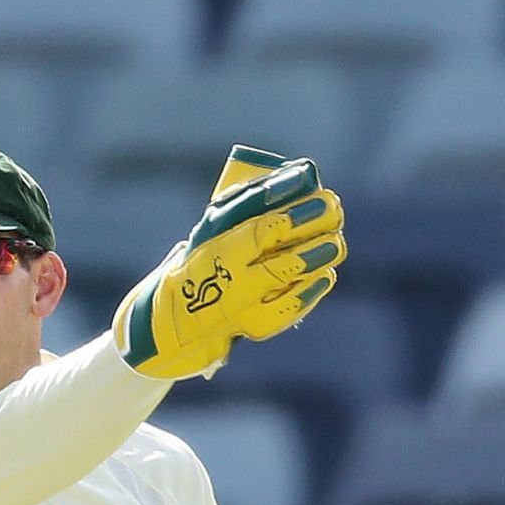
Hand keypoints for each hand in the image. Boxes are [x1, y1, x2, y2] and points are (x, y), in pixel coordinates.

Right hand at [111, 149, 344, 380]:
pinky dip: (309, 291)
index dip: (291, 208)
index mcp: (214, 243)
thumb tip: (300, 177)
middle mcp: (225, 273)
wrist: (170, 324)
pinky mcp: (250, 326)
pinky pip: (286, 310)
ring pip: (283, 276)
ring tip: (335, 243)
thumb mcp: (213, 230)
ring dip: (314, 257)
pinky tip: (326, 275)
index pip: (258, 224)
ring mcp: (238, 303)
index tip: (316, 191)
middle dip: (310, 227)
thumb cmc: (200, 264)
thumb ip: (249, 207)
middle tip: (334, 210)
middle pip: (276, 248)